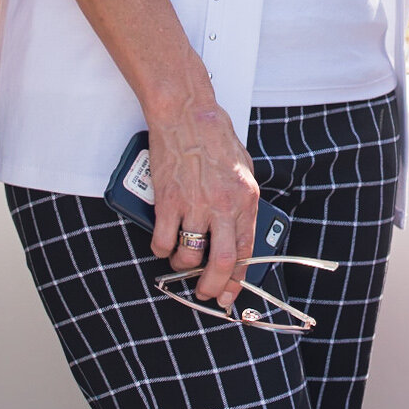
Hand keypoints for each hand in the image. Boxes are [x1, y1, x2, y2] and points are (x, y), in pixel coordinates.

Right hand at [144, 98, 260, 303]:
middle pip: (220, 263)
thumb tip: (237, 230)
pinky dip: (162, 249)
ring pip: (189, 256)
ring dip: (183, 266)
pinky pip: (164, 241)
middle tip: (205, 294)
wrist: (187, 114)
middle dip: (211, 287)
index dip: (237, 279)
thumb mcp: (243, 169)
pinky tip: (164, 244)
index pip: (246, 252)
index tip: (229, 293)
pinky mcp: (168, 201)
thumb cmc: (214, 137)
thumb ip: (241, 201)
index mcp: (246, 199)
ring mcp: (195, 205)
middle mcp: (223, 206)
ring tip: (181, 261)